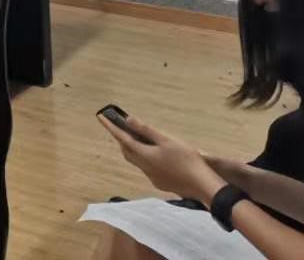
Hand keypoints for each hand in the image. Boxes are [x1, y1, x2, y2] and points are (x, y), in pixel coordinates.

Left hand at [100, 114, 224, 203]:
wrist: (203, 186)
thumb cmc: (187, 160)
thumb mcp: (167, 140)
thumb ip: (146, 130)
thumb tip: (128, 120)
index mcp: (144, 155)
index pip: (122, 138)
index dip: (111, 127)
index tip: (101, 117)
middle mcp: (144, 168)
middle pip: (127, 151)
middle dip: (121, 138)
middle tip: (120, 126)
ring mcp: (152, 177)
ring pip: (136, 161)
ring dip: (133, 149)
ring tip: (137, 138)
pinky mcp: (160, 183)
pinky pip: (147, 168)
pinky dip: (144, 158)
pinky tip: (155, 155)